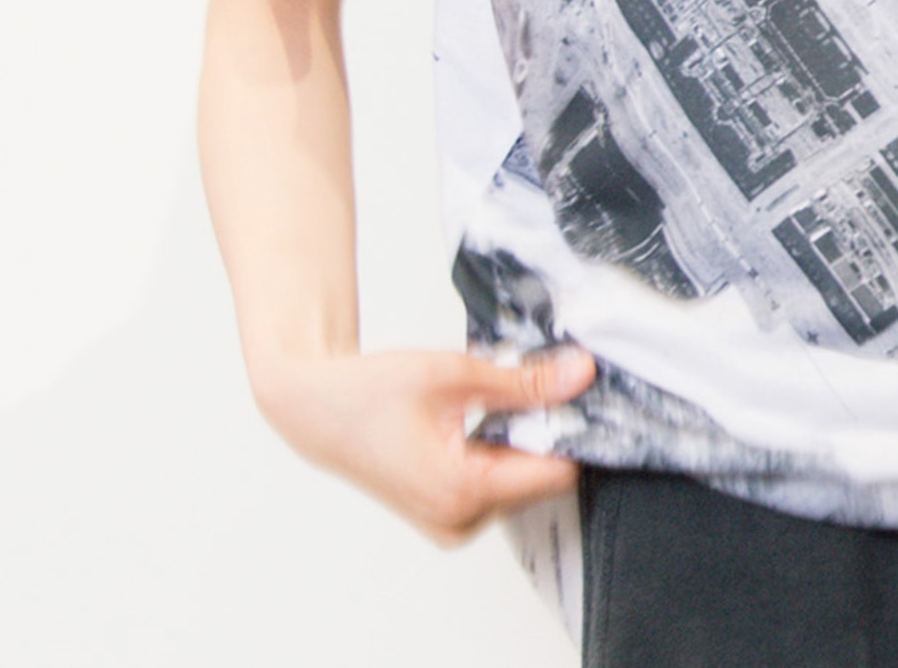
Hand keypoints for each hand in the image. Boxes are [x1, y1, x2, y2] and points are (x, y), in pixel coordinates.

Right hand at [253, 344, 598, 544]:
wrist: (318, 408)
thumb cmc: (370, 392)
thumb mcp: (456, 373)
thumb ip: (525, 381)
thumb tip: (579, 375)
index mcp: (462, 492)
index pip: (556, 473)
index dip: (569, 429)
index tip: (569, 392)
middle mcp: (458, 521)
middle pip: (539, 477)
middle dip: (541, 430)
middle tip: (520, 385)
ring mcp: (451, 524)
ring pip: (519, 481)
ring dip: (517, 439)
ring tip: (484, 403)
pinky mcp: (447, 516)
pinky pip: (495, 485)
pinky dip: (496, 451)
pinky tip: (472, 421)